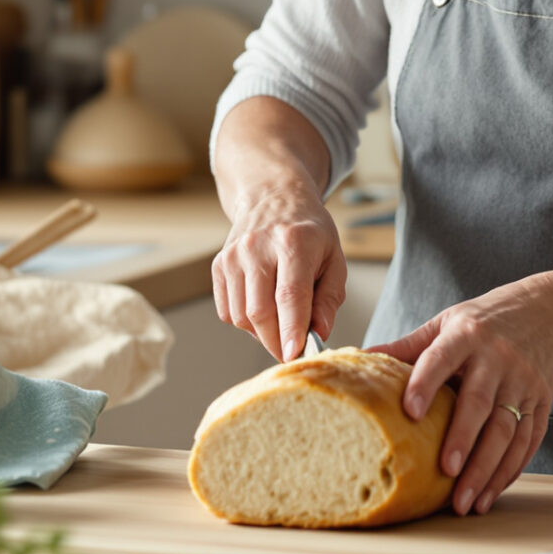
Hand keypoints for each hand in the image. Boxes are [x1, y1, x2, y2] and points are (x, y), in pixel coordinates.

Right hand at [211, 180, 347, 361]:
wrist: (272, 197)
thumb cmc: (309, 232)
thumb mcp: (333, 258)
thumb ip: (329, 298)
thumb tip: (319, 333)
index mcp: (293, 241)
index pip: (290, 295)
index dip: (292, 330)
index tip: (296, 356)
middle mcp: (257, 246)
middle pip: (261, 311)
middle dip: (276, 342)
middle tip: (292, 353)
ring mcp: (233, 255)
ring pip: (241, 317)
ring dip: (262, 334)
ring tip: (280, 325)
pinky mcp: (218, 265)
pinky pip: (227, 312)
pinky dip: (245, 322)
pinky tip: (263, 309)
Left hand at [372, 277, 552, 515]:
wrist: (550, 312)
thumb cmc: (486, 320)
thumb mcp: (446, 322)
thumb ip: (408, 346)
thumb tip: (360, 358)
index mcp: (467, 335)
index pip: (441, 359)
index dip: (425, 384)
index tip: (409, 413)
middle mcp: (499, 358)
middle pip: (480, 404)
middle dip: (463, 441)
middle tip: (446, 473)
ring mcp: (525, 382)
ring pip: (508, 432)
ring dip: (487, 470)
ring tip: (466, 502)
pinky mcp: (542, 402)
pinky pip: (529, 441)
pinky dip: (510, 470)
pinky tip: (491, 492)